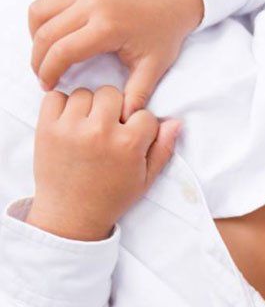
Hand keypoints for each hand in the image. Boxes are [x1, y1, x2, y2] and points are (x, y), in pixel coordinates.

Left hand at [28, 87, 181, 241]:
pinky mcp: (47, 128)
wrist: (72, 214)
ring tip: (88, 126)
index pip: (144, 113)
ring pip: (84, 93)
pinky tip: (69, 122)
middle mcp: (101, 131)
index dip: (140, 125)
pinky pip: (54, 97)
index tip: (131, 137)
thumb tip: (175, 122)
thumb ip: (162, 149)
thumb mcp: (146, 178)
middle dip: (114, 108)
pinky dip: (61, 105)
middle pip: (112, 94)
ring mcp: (71, 128)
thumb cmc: (111, 196)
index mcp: (128, 144)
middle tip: (109, 127)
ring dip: (88, 106)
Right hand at [29, 0, 203, 118]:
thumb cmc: (163, 33)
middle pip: (46, 33)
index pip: (63, 51)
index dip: (49, 71)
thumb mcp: (155, 65)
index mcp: (109, 26)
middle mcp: (92, 2)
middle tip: (43, 75)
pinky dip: (42, 17)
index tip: (48, 86)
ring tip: (46, 55)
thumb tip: (126, 118)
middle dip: (38, 59)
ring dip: (36, 36)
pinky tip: (53, 34)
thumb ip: (138, 92)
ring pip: (39, 13)